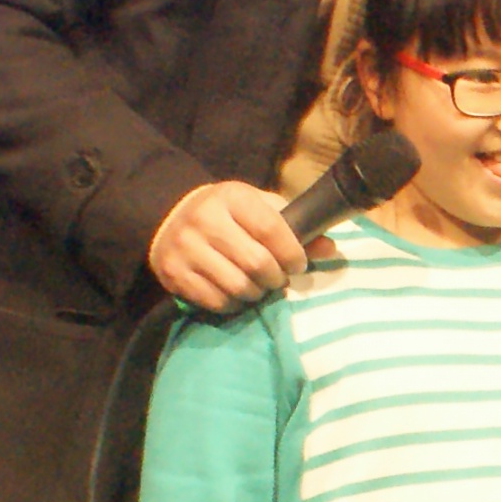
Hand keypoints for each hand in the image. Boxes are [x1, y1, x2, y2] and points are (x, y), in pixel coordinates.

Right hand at [148, 179, 311, 310]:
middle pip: (256, 263)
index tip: (298, 264)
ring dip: (257, 294)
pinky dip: (234, 304)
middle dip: (276, 278)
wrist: (170, 215)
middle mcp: (205, 220)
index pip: (271, 229)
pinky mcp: (174, 273)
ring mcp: (186, 248)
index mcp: (231, 198)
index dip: (292, 253)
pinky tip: (236, 293)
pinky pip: (215, 301)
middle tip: (278, 279)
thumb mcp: (258, 207)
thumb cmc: (227, 213)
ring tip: (258, 287)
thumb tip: (330, 249)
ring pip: (237, 286)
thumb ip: (293, 225)